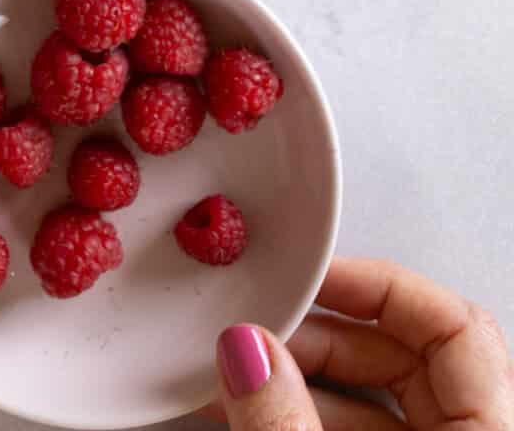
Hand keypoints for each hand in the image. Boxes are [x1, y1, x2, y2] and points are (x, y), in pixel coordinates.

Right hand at [215, 257, 512, 430]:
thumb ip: (288, 423)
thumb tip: (248, 353)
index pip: (454, 325)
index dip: (376, 287)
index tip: (310, 278)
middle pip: (410, 358)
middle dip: (324, 337)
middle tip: (261, 330)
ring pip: (382, 403)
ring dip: (307, 382)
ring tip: (242, 380)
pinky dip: (312, 421)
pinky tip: (259, 417)